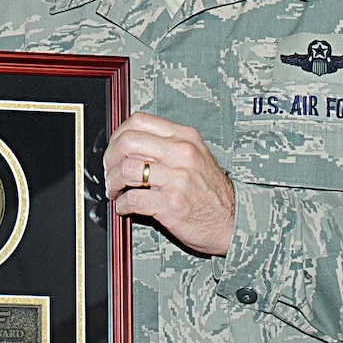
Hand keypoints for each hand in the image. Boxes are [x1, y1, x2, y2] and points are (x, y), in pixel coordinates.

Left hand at [104, 112, 235, 255]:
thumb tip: (128, 144)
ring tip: (115, 190)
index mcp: (185, 137)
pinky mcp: (171, 204)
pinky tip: (126, 206)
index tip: (114, 149)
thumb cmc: (210, 191)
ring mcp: (177, 178)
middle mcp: (182, 153)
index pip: (139, 121)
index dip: (118, 135)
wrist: (232, 220)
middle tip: (110, 171)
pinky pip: (132, 199)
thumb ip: (166, 145)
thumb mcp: (195, 156)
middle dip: (110, 159)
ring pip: (126, 169)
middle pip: (127, 142)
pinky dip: (122, 204)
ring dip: (113, 182)